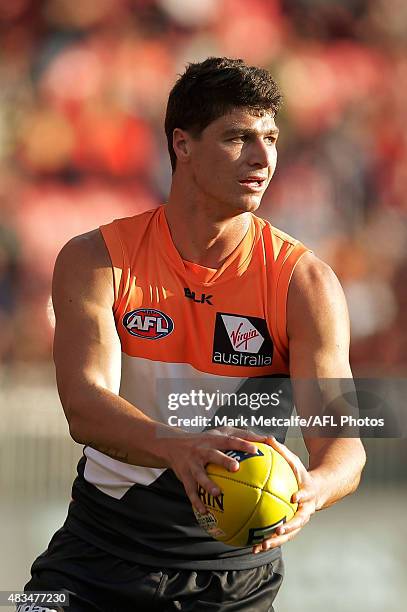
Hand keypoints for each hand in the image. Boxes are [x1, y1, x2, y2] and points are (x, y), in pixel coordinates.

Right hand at [163, 427, 266, 513]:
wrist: (172, 445)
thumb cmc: (204, 440)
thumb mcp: (219, 433)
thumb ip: (241, 435)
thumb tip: (267, 440)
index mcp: (213, 440)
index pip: (229, 440)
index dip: (242, 444)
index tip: (256, 450)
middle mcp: (201, 450)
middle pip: (213, 455)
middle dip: (224, 461)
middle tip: (236, 468)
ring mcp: (192, 464)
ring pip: (199, 475)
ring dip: (207, 484)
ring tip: (217, 494)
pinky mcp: (184, 476)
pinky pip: (190, 491)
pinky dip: (197, 502)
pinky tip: (205, 512)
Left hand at [252, 436, 317, 553]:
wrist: (317, 491)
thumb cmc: (302, 474)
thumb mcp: (294, 462)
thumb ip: (282, 451)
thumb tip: (267, 437)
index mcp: (307, 494)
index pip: (306, 495)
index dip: (301, 497)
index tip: (294, 497)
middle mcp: (305, 510)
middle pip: (299, 521)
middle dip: (289, 527)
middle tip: (278, 530)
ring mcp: (299, 521)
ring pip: (289, 535)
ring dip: (276, 542)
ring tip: (260, 547)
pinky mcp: (292, 528)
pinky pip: (279, 537)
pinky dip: (268, 542)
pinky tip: (253, 547)